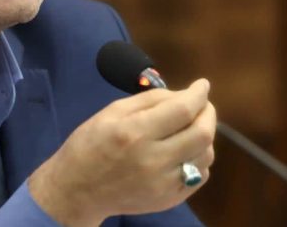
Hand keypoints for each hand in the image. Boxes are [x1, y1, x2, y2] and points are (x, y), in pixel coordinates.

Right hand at [28, 79, 215, 225]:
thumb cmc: (90, 144)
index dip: (198, 94)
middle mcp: (153, 160)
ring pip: (206, 156)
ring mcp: (164, 184)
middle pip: (202, 134)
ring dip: (205, 136)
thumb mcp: (111, 112)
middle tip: (203, 105)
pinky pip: (200, 176)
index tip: (202, 85)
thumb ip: (149, 100)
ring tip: (190, 128)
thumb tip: (182, 95)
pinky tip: (185, 151)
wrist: (78, 190)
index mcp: (135, 133)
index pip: (182, 109)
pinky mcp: (169, 200)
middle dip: (208, 113)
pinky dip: (199, 158)